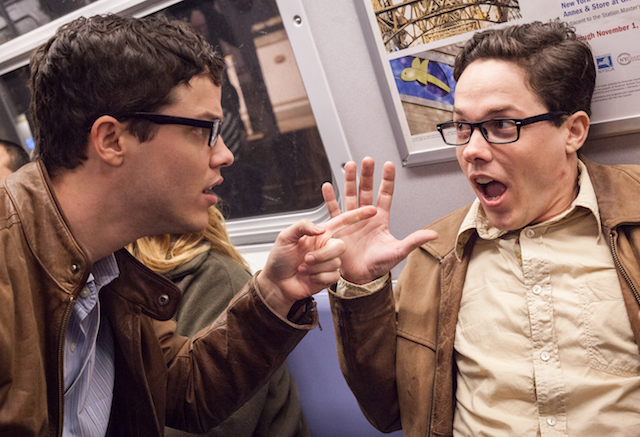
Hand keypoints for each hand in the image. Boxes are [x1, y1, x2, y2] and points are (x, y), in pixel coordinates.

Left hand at [257, 205, 376, 315]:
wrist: (277, 283)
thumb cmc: (279, 259)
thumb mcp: (285, 236)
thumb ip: (302, 226)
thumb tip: (320, 228)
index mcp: (320, 234)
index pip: (342, 221)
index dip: (357, 215)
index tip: (371, 210)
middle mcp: (327, 246)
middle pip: (340, 245)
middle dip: (324, 253)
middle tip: (307, 258)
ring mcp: (329, 262)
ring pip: (336, 262)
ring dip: (317, 267)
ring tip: (303, 268)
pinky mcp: (329, 277)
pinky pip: (333, 276)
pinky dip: (318, 278)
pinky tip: (309, 277)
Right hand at [322, 157, 437, 283]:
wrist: (359, 277)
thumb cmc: (378, 266)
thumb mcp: (398, 252)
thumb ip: (414, 240)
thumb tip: (433, 234)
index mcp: (380, 219)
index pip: (385, 195)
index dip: (387, 180)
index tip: (388, 165)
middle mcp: (365, 216)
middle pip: (366, 190)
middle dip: (367, 175)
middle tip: (368, 160)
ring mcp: (351, 220)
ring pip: (350, 195)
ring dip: (350, 180)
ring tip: (350, 166)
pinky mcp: (338, 227)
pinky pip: (333, 210)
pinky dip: (330, 198)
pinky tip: (328, 186)